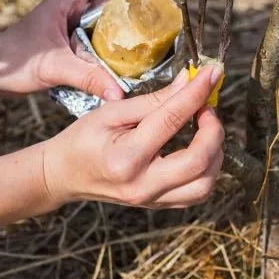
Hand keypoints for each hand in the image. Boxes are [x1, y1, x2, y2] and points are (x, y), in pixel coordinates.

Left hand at [0, 0, 164, 98]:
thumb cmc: (13, 61)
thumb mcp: (54, 67)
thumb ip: (87, 77)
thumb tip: (119, 94)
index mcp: (66, 0)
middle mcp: (69, 8)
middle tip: (160, 8)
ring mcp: (68, 23)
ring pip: (105, 14)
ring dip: (127, 18)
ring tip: (151, 29)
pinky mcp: (68, 40)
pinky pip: (98, 33)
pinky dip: (115, 39)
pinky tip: (127, 54)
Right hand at [42, 66, 224, 208]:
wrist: (64, 174)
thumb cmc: (83, 139)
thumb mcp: (112, 112)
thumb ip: (154, 100)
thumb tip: (188, 82)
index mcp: (125, 157)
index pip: (172, 120)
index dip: (197, 92)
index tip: (211, 73)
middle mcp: (142, 185)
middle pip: (199, 161)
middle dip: (213, 130)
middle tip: (206, 108)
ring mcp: (151, 200)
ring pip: (204, 185)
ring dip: (215, 153)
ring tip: (205, 129)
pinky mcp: (158, 205)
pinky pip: (196, 193)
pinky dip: (207, 169)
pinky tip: (199, 148)